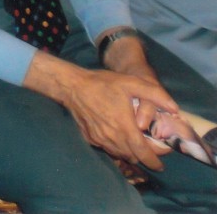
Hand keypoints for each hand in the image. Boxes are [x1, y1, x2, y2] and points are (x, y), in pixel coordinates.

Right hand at [25, 51, 177, 170]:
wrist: (72, 86)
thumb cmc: (102, 84)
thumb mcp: (131, 83)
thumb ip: (155, 94)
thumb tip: (174, 108)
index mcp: (125, 128)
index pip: (144, 153)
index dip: (155, 162)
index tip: (161, 164)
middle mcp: (112, 138)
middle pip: (133, 157)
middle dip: (144, 158)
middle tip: (150, 152)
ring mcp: (99, 139)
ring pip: (119, 154)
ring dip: (129, 153)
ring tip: (134, 145)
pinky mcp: (89, 138)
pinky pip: (106, 148)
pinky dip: (115, 147)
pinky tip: (116, 136)